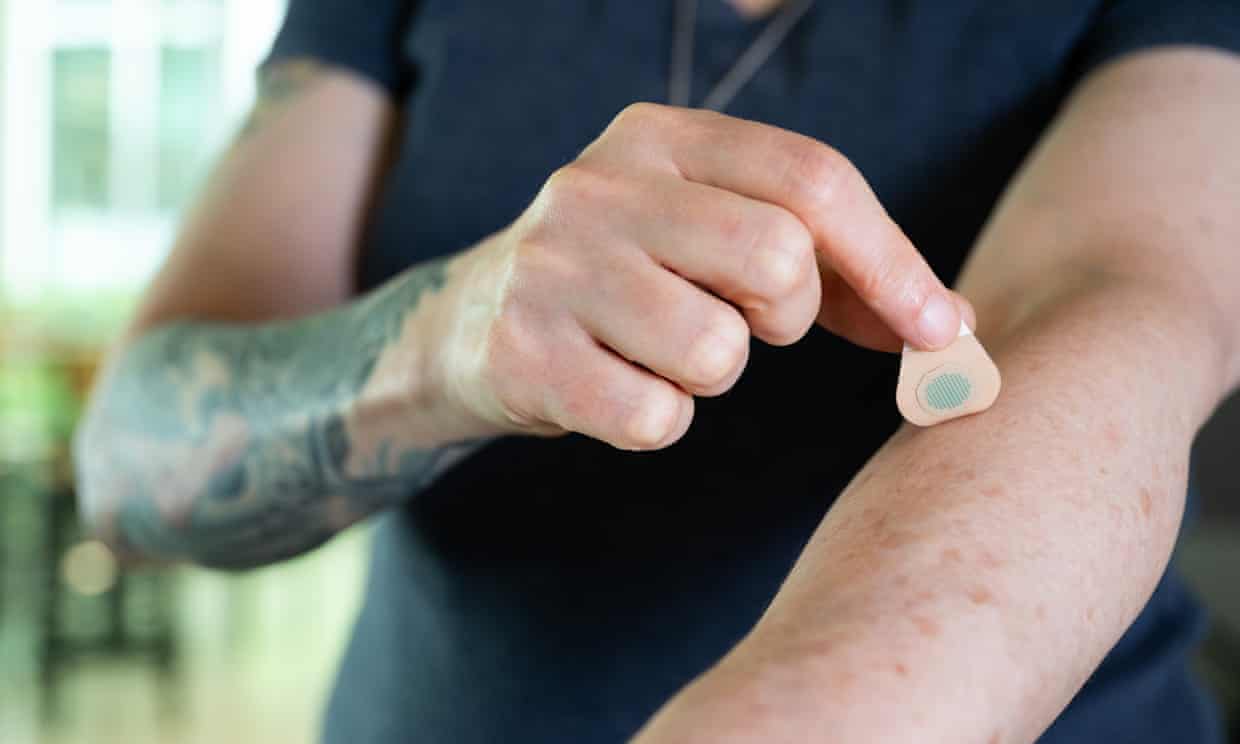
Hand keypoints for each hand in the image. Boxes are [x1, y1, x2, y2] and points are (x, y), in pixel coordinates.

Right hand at [429, 103, 971, 449]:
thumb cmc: (623, 279)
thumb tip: (949, 326)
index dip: (892, 260)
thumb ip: (823, 262)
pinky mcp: (524, 353)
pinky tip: (615, 387)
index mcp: (660, 137)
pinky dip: (659, 420)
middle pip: (776, 260)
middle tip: (745, 323)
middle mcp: (600, 186)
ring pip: (716, 352)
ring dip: (712, 374)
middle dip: (788, 317)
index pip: (812, 179)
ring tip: (662, 350)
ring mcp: (554, 269)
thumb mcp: (705, 231)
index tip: (937, 329)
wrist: (469, 324)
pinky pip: (657, 418)